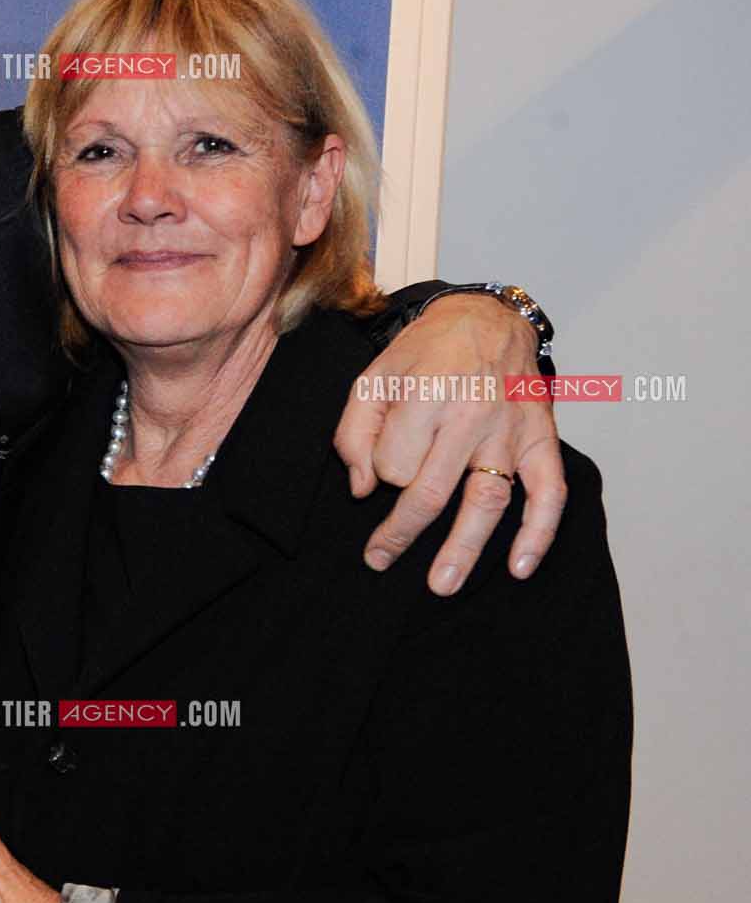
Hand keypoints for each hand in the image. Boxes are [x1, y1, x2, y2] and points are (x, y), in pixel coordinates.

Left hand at [334, 294, 562, 593]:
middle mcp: (471, 415)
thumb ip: (354, 432)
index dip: (379, 474)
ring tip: (443, 584)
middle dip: (401, 532)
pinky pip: (548, 493)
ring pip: (488, 500)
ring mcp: (511, 431)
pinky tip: (519, 566)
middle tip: (380, 559)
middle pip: (432, 490)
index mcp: (426, 396)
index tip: (379, 469)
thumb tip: (362, 489)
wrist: (486, 318)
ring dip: (465, 548)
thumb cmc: (425, 352)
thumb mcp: (372, 377)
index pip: (393, 463)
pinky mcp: (542, 439)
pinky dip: (538, 533)